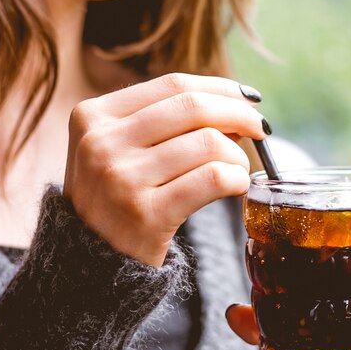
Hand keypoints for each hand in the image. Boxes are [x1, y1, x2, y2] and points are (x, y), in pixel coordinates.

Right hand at [64, 73, 266, 265]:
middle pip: (193, 107)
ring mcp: (121, 178)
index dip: (220, 87)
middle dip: (240, 113)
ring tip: (239, 169)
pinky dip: (237, 178)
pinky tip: (238, 186)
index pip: (172, 85)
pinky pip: (213, 179)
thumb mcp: (117, 150)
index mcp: (92, 116)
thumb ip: (163, 123)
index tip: (247, 97)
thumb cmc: (114, 200)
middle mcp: (101, 142)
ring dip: (238, 155)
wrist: (89, 265)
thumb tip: (234, 105)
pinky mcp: (146, 214)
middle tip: (261, 128)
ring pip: (208, 143)